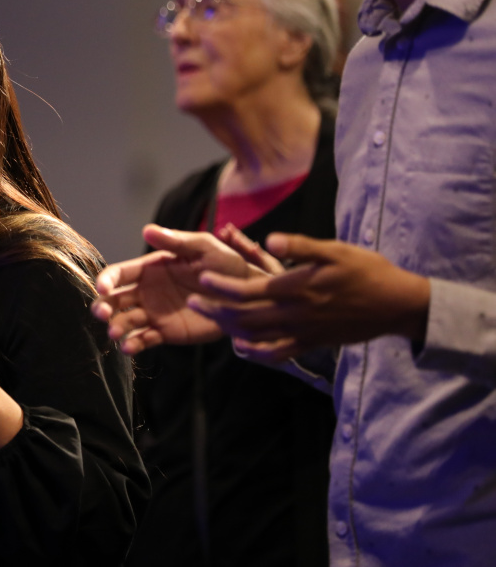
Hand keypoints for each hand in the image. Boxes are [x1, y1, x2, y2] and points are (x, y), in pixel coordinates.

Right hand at [92, 224, 272, 354]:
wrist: (247, 298)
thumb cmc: (227, 266)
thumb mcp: (203, 248)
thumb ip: (175, 242)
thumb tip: (147, 229)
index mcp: (150, 268)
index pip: (120, 273)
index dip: (107, 280)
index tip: (103, 289)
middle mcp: (147, 291)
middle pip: (116, 299)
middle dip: (104, 306)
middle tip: (101, 314)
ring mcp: (155, 313)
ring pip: (126, 321)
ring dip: (116, 327)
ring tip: (115, 334)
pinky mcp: (166, 332)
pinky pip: (144, 339)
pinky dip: (134, 344)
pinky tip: (129, 347)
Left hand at [191, 233, 430, 361]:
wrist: (398, 305)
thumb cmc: (367, 271)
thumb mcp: (336, 250)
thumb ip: (301, 246)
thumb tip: (271, 238)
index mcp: (298, 288)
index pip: (250, 290)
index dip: (223, 287)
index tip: (201, 279)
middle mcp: (297, 313)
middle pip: (246, 316)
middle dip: (217, 310)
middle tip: (193, 302)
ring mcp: (304, 331)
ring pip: (258, 335)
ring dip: (230, 328)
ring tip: (209, 320)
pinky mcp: (313, 342)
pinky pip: (280, 352)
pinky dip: (258, 352)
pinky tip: (242, 347)